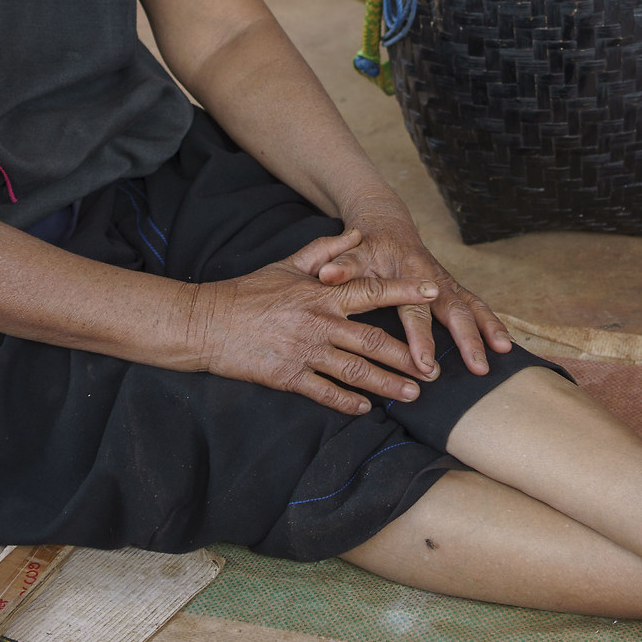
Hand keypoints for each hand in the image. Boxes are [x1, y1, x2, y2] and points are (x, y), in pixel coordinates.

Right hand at [188, 231, 441, 415]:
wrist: (208, 323)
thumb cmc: (249, 292)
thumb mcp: (287, 264)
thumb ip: (325, 250)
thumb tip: (356, 233)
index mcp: (322, 294)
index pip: (373, 291)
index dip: (405, 292)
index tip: (434, 293)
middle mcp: (319, 323)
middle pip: (373, 341)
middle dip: (406, 356)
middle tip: (433, 369)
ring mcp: (305, 352)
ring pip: (355, 371)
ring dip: (387, 384)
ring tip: (412, 393)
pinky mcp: (288, 376)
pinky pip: (325, 392)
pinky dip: (347, 402)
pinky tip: (365, 409)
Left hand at [307, 198, 513, 378]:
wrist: (386, 224)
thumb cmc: (366, 245)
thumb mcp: (352, 252)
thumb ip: (341, 264)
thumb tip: (326, 275)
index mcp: (407, 272)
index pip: (415, 312)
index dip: (421, 339)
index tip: (425, 365)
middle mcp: (433, 277)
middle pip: (454, 310)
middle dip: (468, 339)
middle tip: (478, 367)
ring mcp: (447, 282)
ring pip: (472, 305)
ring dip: (489, 328)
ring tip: (505, 351)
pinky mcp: (453, 287)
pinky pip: (477, 305)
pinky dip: (492, 322)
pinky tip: (505, 343)